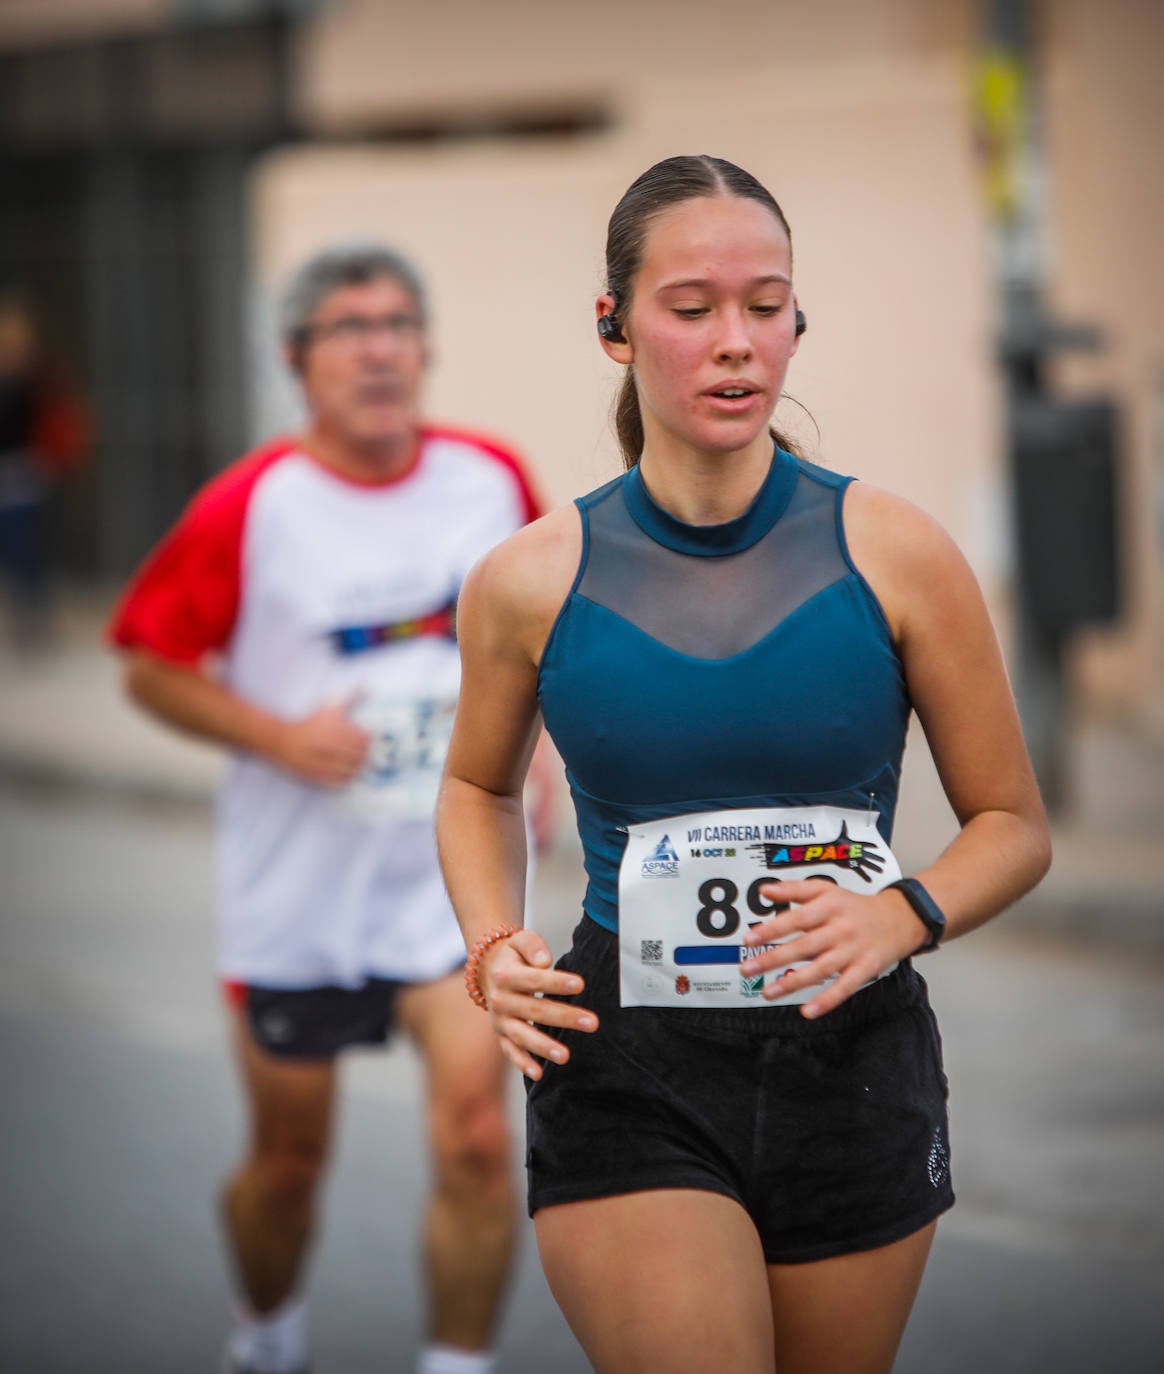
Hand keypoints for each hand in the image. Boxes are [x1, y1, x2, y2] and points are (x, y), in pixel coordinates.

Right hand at [269, 701, 370, 785]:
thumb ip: (350, 698)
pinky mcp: (319, 776)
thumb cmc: (310, 722)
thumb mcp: (329, 706)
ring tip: (354, 763)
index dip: (368, 740)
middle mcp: (332, 746)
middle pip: (361, 755)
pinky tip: (345, 772)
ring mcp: (326, 763)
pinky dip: (347, 778)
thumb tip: (365, 688)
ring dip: (357, 767)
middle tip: (361, 753)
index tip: (365, 740)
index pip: (365, 739)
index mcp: (337, 729)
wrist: (284, 740)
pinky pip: (341, 782)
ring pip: (353, 770)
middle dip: (364, 754)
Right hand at [479, 929, 597, 1079]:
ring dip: (543, 1047)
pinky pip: (510, 1052)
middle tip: (592, 1022)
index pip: (534, 979)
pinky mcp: (501, 1035)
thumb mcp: (520, 940)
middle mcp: (500, 1000)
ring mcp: (500, 1020)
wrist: (489, 971)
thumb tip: (546, 961)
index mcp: (506, 975)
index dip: (557, 982)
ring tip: (565, 1056)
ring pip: (522, 1035)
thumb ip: (533, 946)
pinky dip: (522, 1064)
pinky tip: (539, 1074)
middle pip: (535, 1010)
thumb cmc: (514, 957)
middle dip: (565, 1017)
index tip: (581, 985)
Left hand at [740, 879, 927, 1018]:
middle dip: (773, 958)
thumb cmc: (854, 905)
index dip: (772, 929)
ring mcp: (853, 951)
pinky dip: (826, 1001)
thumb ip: (794, 889)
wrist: (900, 918)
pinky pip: (844, 987)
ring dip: (792, 982)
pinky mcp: (865, 969)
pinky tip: (807, 1011)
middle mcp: (840, 929)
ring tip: (768, 992)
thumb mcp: (826, 889)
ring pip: (820, 969)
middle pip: (804, 946)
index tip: (750, 939)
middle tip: (747, 969)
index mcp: (828, 906)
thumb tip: (764, 890)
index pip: (797, 918)